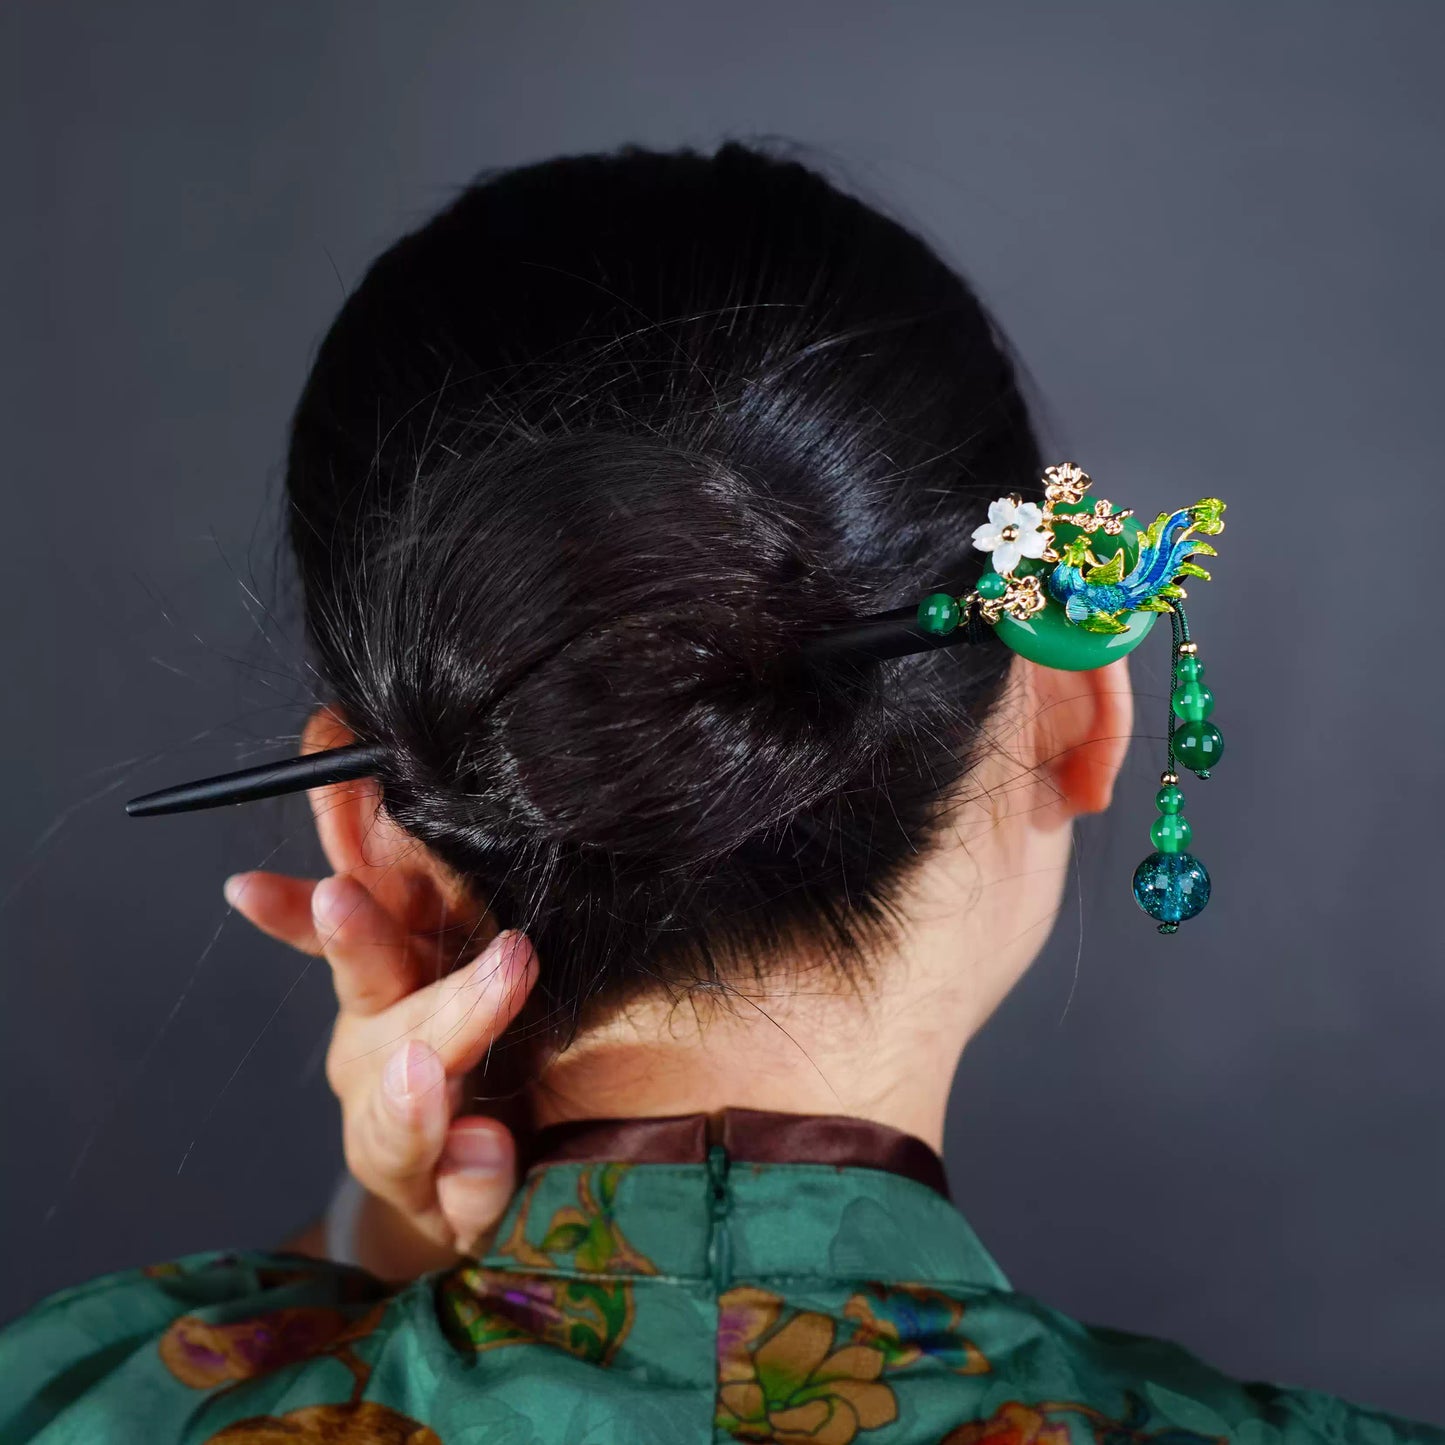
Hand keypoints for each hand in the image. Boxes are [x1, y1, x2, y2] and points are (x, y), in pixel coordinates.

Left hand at [224, 869, 537, 1274]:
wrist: (426, 1156)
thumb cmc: (456, 1192)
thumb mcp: (469, 1224)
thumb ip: (475, 1191)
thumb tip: (482, 1142)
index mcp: (390, 1141)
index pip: (399, 1129)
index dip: (410, 1107)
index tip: (425, 1069)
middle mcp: (370, 1067)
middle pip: (396, 1033)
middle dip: (447, 999)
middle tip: (507, 962)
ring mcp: (372, 1010)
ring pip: (371, 965)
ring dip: (358, 928)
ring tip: (336, 894)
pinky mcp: (386, 959)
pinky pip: (356, 919)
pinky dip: (315, 893)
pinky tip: (264, 873)